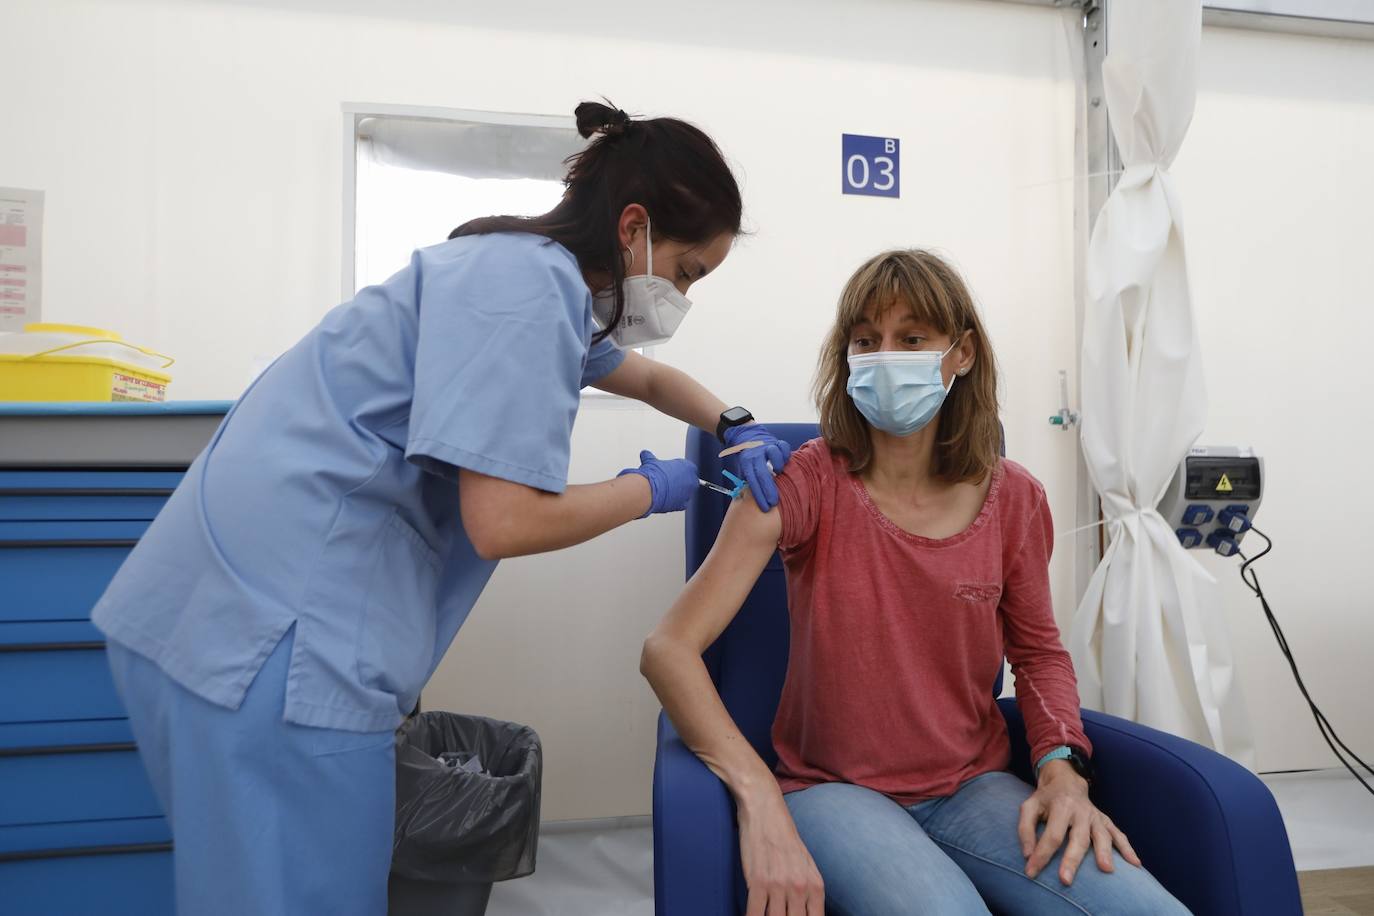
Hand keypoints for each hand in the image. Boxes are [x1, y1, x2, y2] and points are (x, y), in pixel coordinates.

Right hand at [618, 450, 697, 516]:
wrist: (650, 490)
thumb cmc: (653, 475)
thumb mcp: (651, 461)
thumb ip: (650, 457)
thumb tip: (645, 454)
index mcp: (688, 466)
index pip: (685, 468)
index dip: (674, 471)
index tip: (667, 473)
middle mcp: (692, 480)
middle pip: (687, 481)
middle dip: (678, 482)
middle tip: (666, 482)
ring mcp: (689, 493)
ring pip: (684, 493)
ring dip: (677, 493)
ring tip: (664, 491)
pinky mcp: (683, 504)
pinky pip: (681, 503)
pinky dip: (674, 502)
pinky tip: (666, 499)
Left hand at [723, 424, 792, 512]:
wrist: (749, 436)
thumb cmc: (749, 459)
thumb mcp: (745, 469)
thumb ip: (749, 481)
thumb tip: (754, 500)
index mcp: (746, 462)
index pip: (752, 480)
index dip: (759, 495)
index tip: (765, 507)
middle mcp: (756, 454)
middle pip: (761, 472)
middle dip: (768, 489)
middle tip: (774, 502)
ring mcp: (766, 447)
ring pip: (773, 453)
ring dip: (777, 464)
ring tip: (779, 473)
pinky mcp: (776, 441)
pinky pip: (783, 445)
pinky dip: (786, 453)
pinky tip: (786, 461)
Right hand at [737, 790, 824, 915]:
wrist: (765, 812)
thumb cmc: (785, 839)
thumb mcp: (806, 866)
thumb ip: (809, 893)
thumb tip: (806, 913)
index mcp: (815, 886)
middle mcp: (800, 887)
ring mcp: (778, 885)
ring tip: (765, 915)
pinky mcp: (757, 881)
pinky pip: (754, 914)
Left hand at [1020, 761, 1140, 885]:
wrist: (1067, 781)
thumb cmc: (1046, 799)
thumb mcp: (1029, 807)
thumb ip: (1025, 829)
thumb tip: (1028, 854)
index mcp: (1060, 807)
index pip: (1051, 835)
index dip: (1041, 855)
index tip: (1031, 872)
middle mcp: (1081, 812)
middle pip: (1078, 838)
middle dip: (1072, 860)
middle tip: (1065, 880)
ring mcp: (1096, 817)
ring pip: (1102, 836)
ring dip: (1104, 852)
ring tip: (1106, 870)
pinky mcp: (1105, 821)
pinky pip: (1119, 834)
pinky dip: (1128, 848)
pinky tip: (1135, 864)